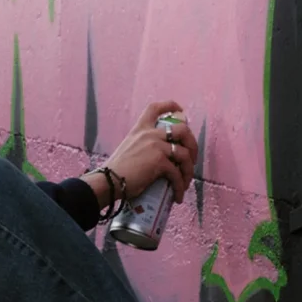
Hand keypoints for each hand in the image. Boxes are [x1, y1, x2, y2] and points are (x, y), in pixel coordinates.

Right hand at [82, 100, 198, 207]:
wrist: (108, 181)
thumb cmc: (116, 170)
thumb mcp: (129, 148)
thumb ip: (143, 146)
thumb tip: (160, 156)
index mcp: (140, 129)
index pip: (155, 108)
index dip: (170, 105)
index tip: (181, 111)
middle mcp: (149, 134)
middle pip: (182, 130)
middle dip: (193, 144)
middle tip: (192, 159)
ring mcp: (156, 146)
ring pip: (185, 154)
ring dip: (189, 170)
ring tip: (185, 182)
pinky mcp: (159, 162)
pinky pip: (177, 173)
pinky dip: (180, 186)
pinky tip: (178, 196)